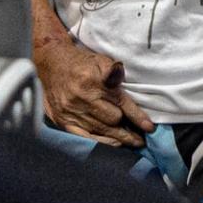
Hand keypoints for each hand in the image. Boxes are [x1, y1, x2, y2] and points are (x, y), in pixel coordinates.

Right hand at [34, 38, 153, 146]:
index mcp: (92, 81)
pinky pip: (86, 137)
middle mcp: (81, 98)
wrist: (52, 63)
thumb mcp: (100, 59)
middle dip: (127, 127)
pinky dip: (102, 142)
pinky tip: (114, 144)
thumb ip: (114, 69)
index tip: (149, 128)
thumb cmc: (81, 62)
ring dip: (119, 137)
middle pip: (113, 119)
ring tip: (133, 142)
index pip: (121, 102)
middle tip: (141, 135)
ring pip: (101, 130)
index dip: (137, 116)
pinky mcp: (63, 121)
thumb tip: (121, 77)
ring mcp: (71, 111)